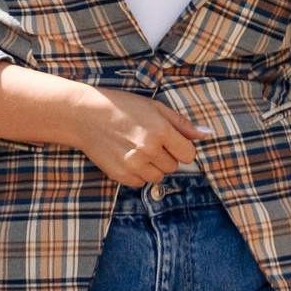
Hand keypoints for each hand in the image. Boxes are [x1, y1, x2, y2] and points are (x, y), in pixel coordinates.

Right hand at [67, 87, 208, 187]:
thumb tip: (206, 135)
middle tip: (147, 141)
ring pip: (158, 177)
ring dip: (152, 166)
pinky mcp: (120, 174)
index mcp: (161, 130)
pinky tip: (126, 156)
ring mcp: (134, 164)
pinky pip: (140, 183)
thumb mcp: (154, 107)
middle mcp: (149, 149)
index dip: (181, 148)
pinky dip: (137, 173)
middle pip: (173, 166)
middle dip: (165, 156)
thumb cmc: (121, 107)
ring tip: (137, 149)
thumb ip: (181, 123)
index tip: (170, 141)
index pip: (188, 155)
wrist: (84, 115)